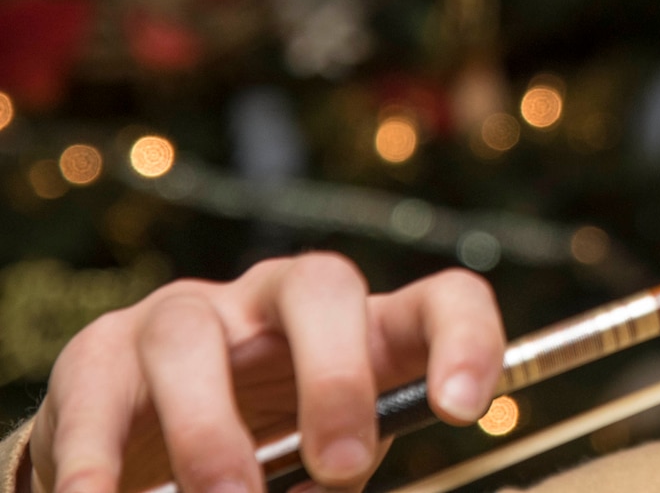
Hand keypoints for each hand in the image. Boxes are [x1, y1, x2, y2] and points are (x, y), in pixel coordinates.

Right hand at [28, 255, 505, 492]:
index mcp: (364, 328)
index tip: (463, 409)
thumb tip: (330, 486)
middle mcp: (280, 303)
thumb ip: (336, 473)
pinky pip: (99, 387)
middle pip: (320, 284)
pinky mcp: (102, 352)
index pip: (440, 300)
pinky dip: (97, 454)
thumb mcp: (321, 463)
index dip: (466, 340)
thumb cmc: (268, 457)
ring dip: (210, 427)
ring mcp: (189, 315)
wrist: (146, 454)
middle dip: (336, 375)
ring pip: (192, 332)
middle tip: (341, 465)